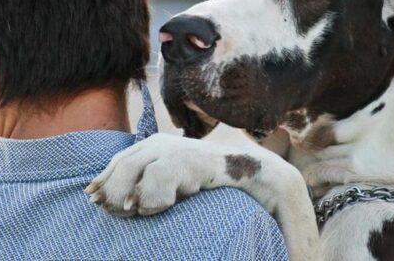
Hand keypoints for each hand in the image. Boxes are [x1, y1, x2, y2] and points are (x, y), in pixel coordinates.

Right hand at [85, 132, 317, 260]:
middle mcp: (201, 151)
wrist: (275, 170)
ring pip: (141, 152)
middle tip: (118, 212)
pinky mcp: (171, 154)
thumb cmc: (282, 200)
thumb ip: (298, 245)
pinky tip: (96, 190)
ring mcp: (184, 149)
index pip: (184, 162)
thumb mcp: (294, 219)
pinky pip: (135, 156)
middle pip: (154, 154)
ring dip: (115, 176)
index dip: (157, 183)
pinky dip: (113, 171)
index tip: (143, 210)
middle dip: (128, 180)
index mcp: (228, 165)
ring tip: (100, 206)